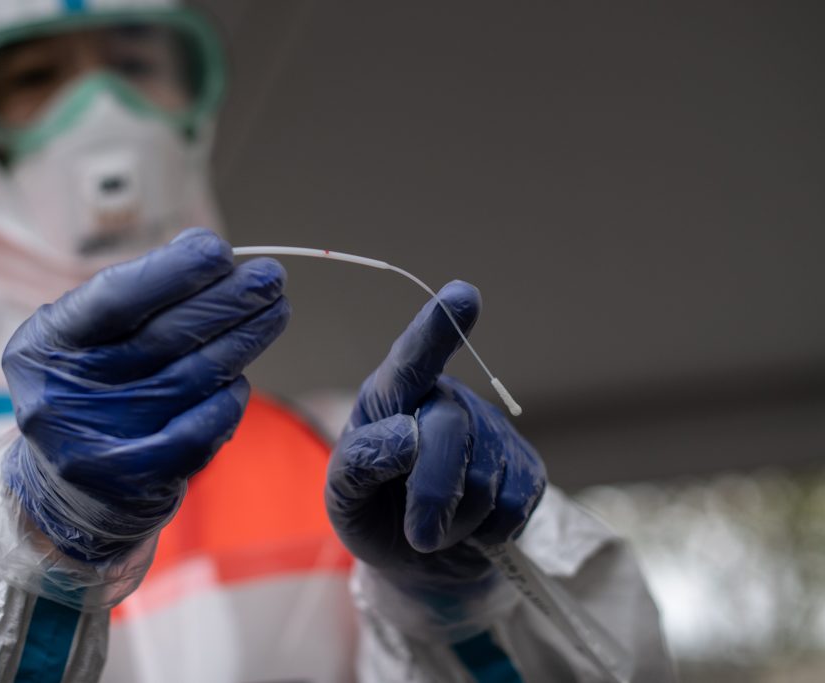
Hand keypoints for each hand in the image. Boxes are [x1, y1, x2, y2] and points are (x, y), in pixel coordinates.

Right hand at [1, 228, 289, 561]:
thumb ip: (134, 296)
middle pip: (162, 338)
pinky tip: (240, 379)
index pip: (114, 299)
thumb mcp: (86, 338)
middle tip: (270, 277)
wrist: (67, 492)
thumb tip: (199, 249)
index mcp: (45, 346)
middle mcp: (63, 395)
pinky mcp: (133, 480)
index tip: (218, 251)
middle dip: (225, 301)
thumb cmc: (90, 391)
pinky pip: (197, 432)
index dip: (171, 272)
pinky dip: (226, 402)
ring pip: (188, 380)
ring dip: (241, 341)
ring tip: (275, 311)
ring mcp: (98, 442)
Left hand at [325, 281, 545, 592]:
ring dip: (456, 521)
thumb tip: (407, 436)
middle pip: (448, 430)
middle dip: (430, 493)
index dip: (437, 328)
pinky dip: (490, 530)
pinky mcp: (525, 466)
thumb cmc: (373, 515)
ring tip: (438, 526)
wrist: (419, 563)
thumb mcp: (344, 497)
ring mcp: (490, 430)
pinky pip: (517, 500)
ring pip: (484, 475)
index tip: (462, 295)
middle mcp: (443, 401)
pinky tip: (474, 526)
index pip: (410, 360)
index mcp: (390, 399)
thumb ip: (358, 464)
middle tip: (418, 534)